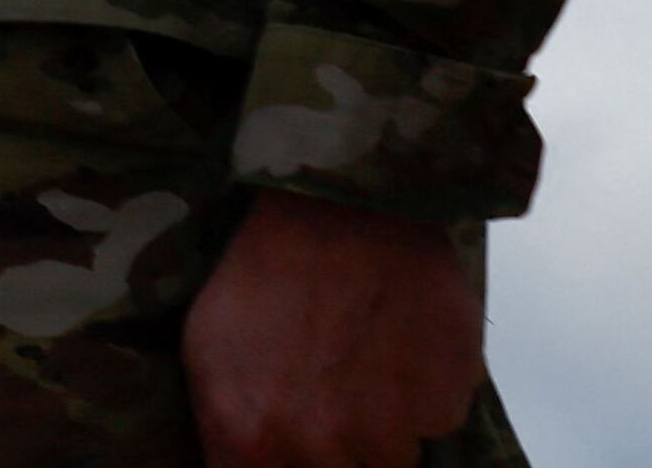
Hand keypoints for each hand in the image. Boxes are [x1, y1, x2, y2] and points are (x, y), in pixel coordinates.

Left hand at [184, 189, 485, 467]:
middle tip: (328, 399)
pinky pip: (431, 430)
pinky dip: (420, 405)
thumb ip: (228, 432)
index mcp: (248, 437)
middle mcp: (317, 449)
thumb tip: (244, 465)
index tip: (285, 448)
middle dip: (329, 456)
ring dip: (379, 435)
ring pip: (387, 466)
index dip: (275, 466)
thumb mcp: (209, 349)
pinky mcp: (442, 411)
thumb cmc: (268, 271)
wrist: (345, 209)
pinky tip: (397, 353)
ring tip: (362, 370)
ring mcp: (386, 436)